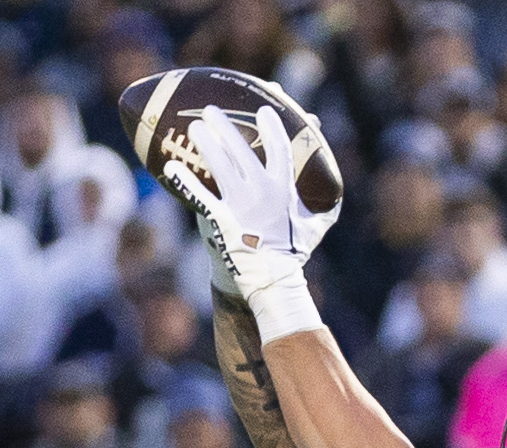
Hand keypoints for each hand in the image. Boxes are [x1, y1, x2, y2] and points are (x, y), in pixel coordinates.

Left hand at [166, 106, 339, 310]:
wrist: (272, 279)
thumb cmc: (295, 251)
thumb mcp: (317, 225)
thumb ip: (327, 205)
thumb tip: (336, 191)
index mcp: (285, 189)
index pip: (281, 148)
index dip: (272, 126)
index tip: (263, 109)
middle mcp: (262, 191)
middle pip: (241, 149)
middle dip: (225, 126)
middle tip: (211, 111)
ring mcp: (240, 204)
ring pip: (219, 164)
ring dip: (204, 143)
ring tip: (193, 128)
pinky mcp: (221, 218)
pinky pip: (199, 195)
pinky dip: (184, 180)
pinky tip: (171, 165)